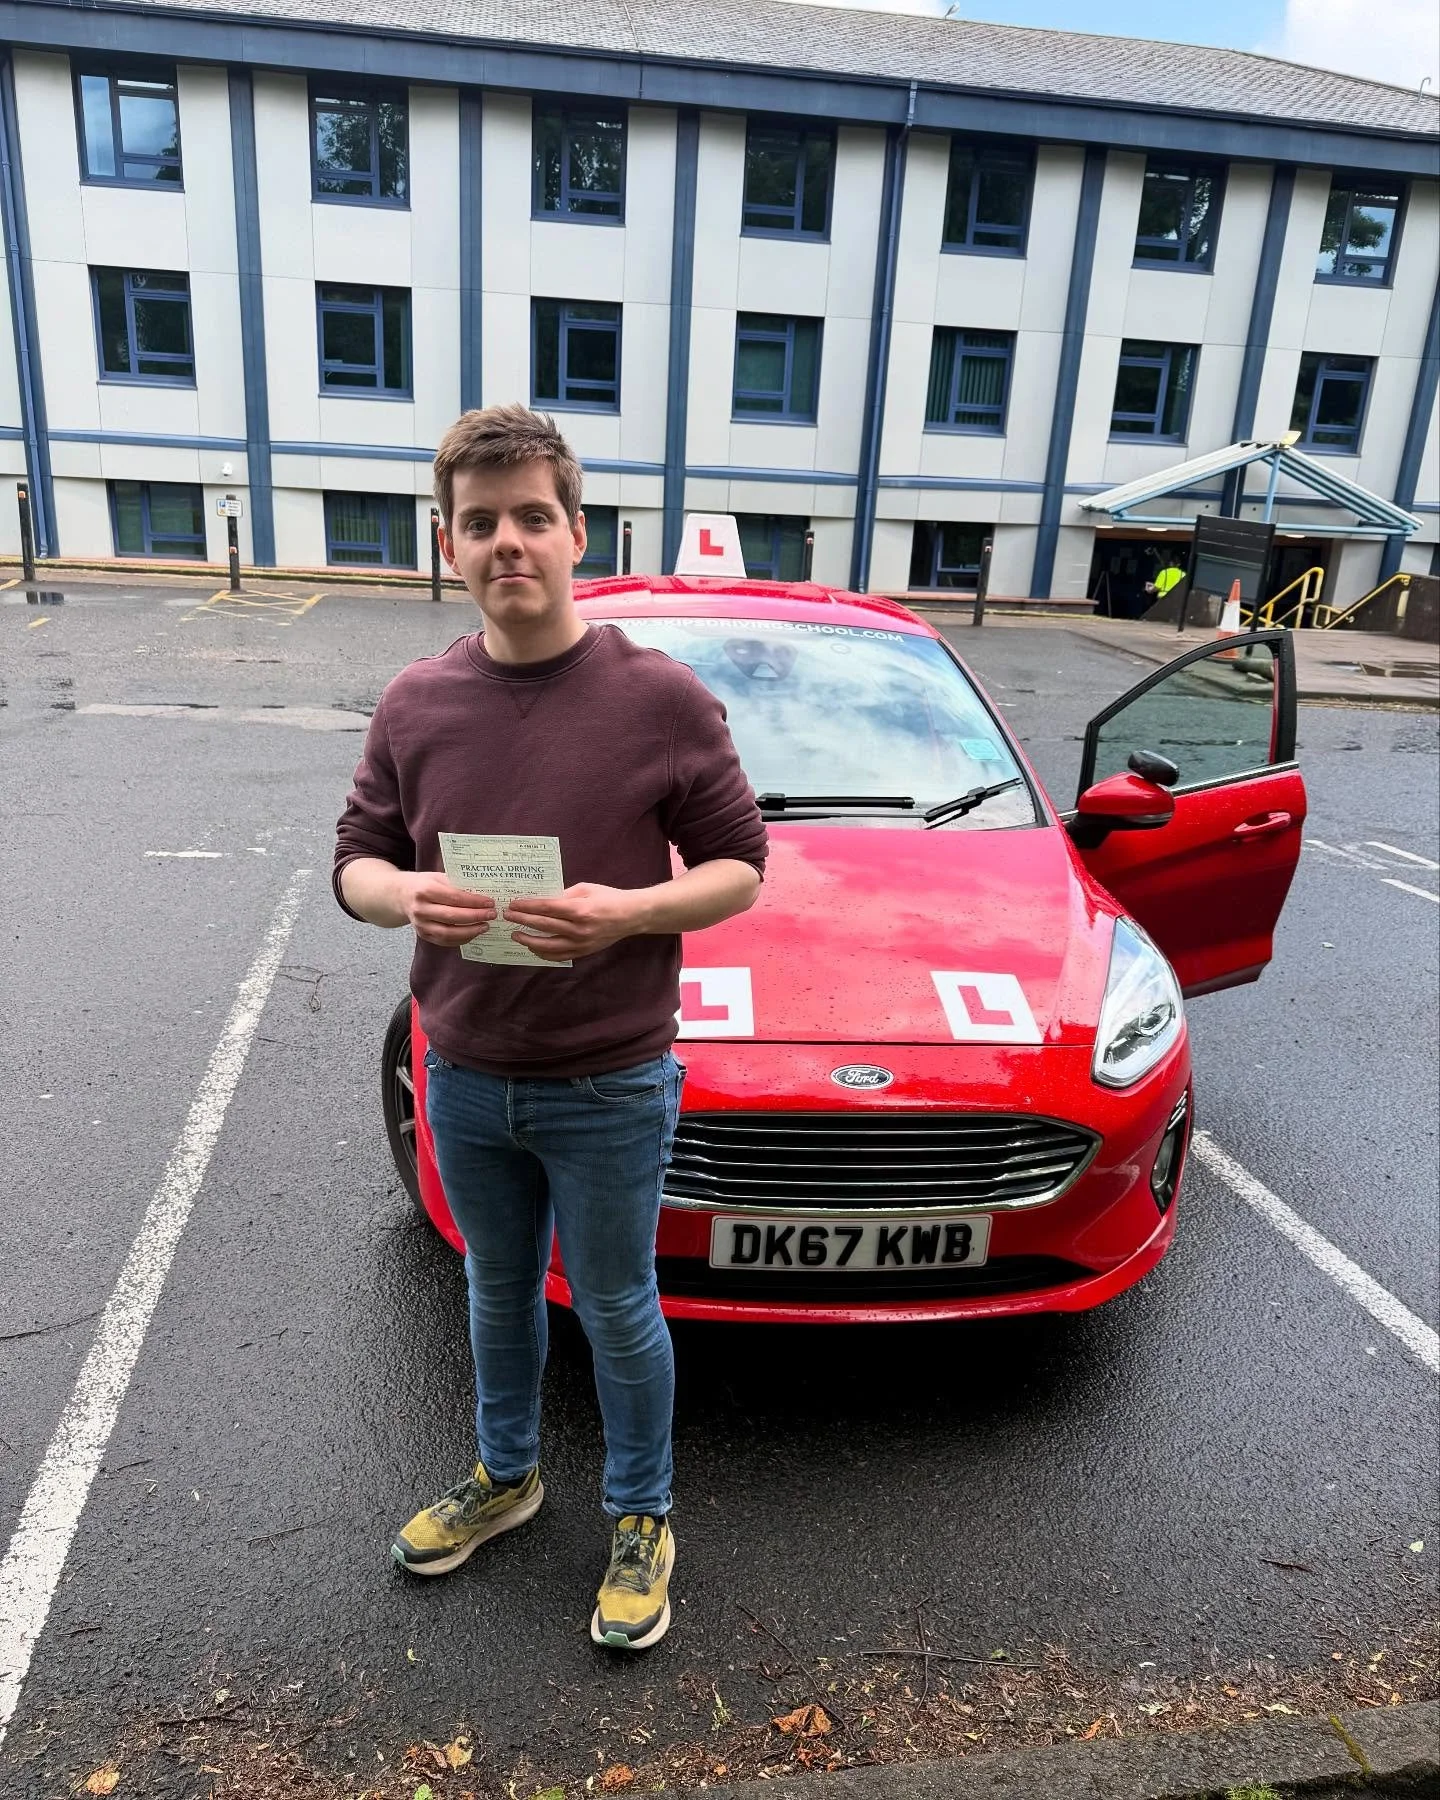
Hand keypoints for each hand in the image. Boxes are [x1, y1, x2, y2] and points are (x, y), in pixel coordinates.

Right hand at [399, 872, 496, 946]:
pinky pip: (445, 941)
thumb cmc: (424, 884)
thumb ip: (457, 885)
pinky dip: (462, 939)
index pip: (454, 898)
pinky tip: (473, 933)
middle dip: (475, 917)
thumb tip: (483, 893)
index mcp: (425, 890)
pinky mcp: (423, 935)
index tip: (490, 902)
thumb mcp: (438, 877)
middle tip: (492, 915)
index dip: (474, 902)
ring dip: (470, 931)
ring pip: (448, 933)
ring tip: (485, 926)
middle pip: (452, 917)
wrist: (400, 895)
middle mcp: (420, 909)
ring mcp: (420, 925)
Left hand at [502, 882, 644, 961]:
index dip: (527, 906)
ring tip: (515, 934)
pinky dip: (543, 953)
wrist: (632, 916)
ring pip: (547, 945)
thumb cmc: (609, 898)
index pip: (546, 908)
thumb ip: (563, 895)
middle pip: (543, 925)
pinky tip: (533, 947)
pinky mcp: (583, 952)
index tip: (513, 903)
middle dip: (522, 920)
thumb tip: (542, 900)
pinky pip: (558, 956)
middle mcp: (579, 928)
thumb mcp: (586, 889)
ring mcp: (581, 943)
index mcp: (580, 909)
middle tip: (507, 916)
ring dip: (528, 940)